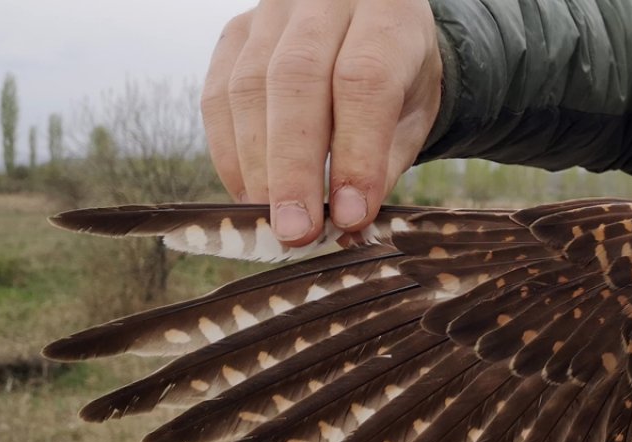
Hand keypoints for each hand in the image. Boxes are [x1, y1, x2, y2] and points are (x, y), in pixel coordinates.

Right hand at [202, 0, 440, 245]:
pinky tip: (250, 193)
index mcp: (387, 13)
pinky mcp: (234, 33)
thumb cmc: (401, 78)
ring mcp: (272, 11)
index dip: (354, 152)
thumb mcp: (414, 116)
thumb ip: (384, 161)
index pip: (364, 80)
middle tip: (296, 230)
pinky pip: (218, 95)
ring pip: (249, 87)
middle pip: (296, 81)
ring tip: (273, 220)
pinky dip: (229, 153)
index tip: (348, 215)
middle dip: (293, 167)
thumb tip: (346, 220)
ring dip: (257, 166)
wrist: (373, 28)